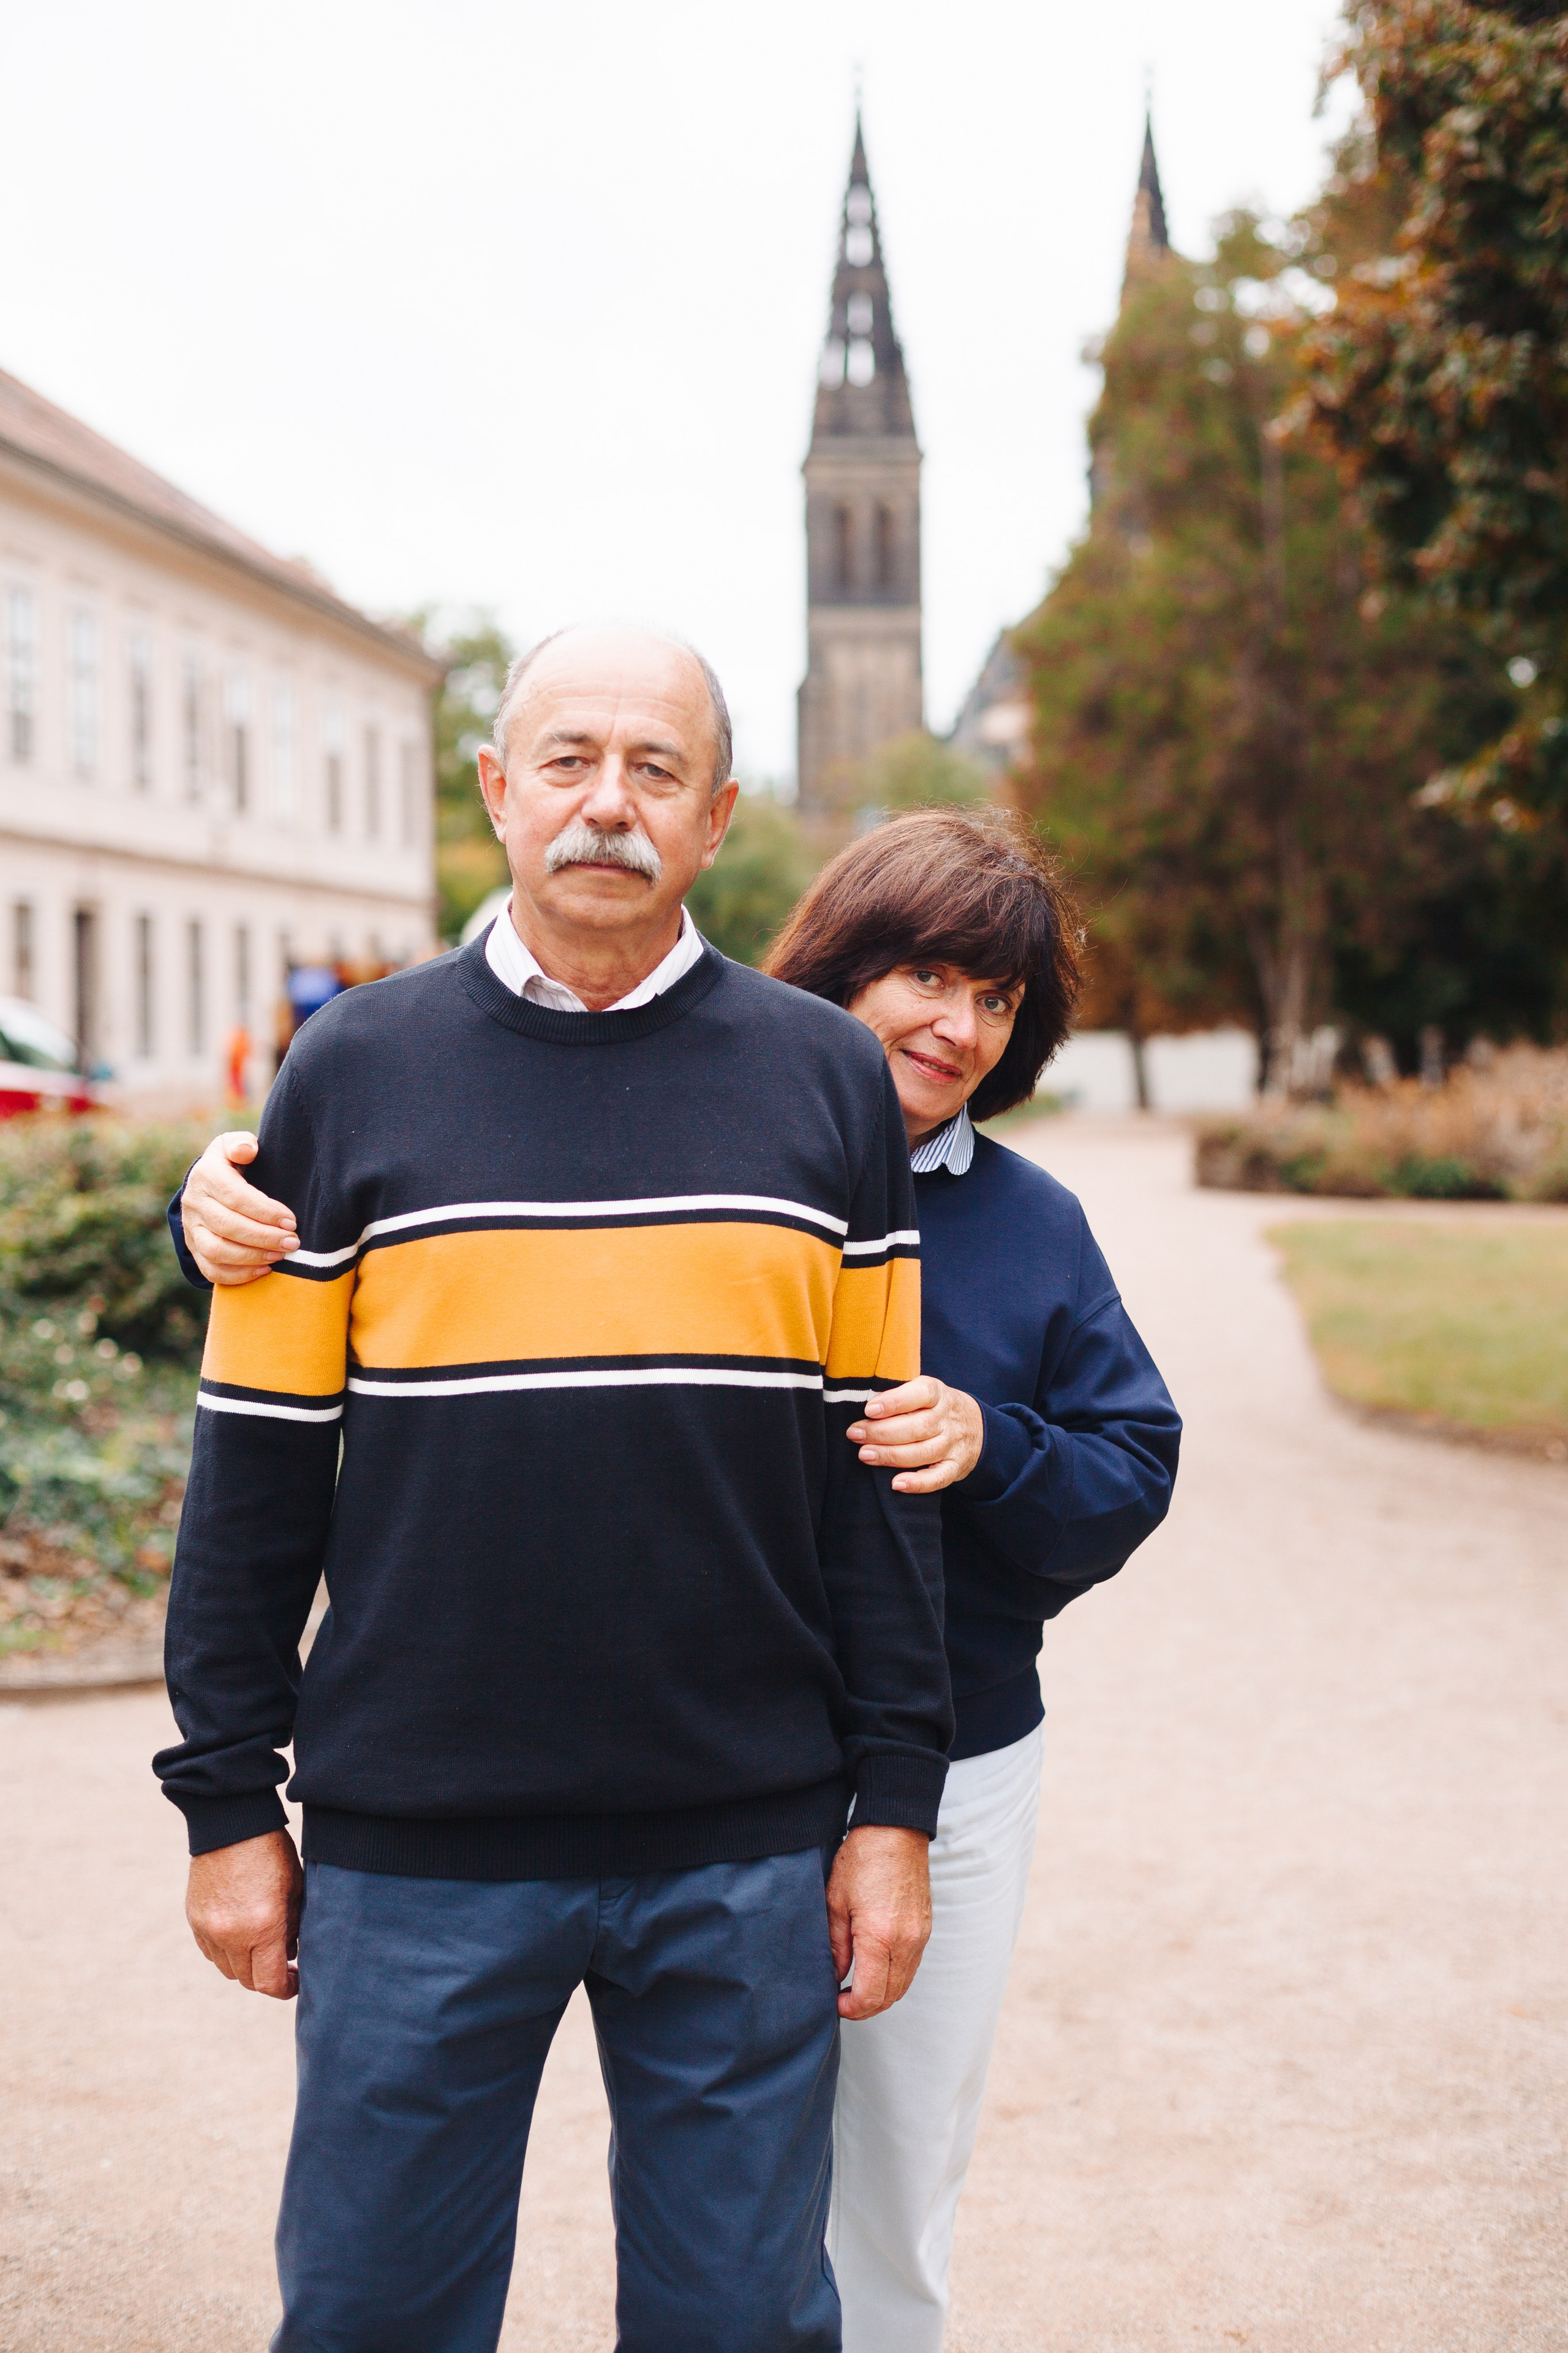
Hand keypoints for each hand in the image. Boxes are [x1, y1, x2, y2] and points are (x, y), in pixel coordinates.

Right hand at [183, 1131, 296, 1285]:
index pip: (234, 1196)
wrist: (206, 1187)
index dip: (265, 1211)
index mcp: (206, 1175)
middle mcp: (194, 1202)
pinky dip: (239, 1275)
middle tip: (292, 1242)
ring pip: (217, 1251)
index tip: (291, 1221)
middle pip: (227, 1226)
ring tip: (280, 1256)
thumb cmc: (232, 1164)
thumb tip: (247, 1150)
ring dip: (252, 1256)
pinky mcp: (195, 1249)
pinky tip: (265, 1269)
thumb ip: (242, 1144)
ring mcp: (192, 1229)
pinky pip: (211, 1270)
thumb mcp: (234, 1145)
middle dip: (264, 1236)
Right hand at [186, 1828, 302, 1998]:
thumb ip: (293, 1927)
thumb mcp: (294, 1888)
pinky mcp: (194, 1919)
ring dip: (246, 1965)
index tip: (296, 1983)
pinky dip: (226, 1951)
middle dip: (267, 1978)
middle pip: (248, 1981)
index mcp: (263, 1926)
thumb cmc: (271, 1851)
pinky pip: (210, 1951)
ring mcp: (209, 1928)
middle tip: (283, 1966)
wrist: (230, 1823)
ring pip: (228, 1969)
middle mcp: (231, 1934)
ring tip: (262, 1947)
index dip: (286, 1989)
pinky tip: (241, 1933)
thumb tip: (289, 1955)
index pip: (270, 1983)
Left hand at [825, 1824, 931, 2019]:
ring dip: (882, 1995)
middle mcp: (906, 1942)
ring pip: (904, 1985)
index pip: (870, 1995)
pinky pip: (912, 1967)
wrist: (895, 1830)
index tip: (836, 2004)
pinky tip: (876, 1968)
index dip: (851, 2009)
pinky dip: (895, 1978)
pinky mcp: (926, 1928)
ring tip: (857, 1988)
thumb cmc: (862, 1859)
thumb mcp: (835, 1901)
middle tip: (844, 2002)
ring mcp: (920, 1936)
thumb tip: (834, 1976)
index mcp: (879, 1938)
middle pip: (890, 1997)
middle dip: (866, 2008)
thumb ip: (835, 1945)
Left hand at [847, 1377, 984, 1494]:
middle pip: (916, 1427)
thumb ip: (900, 1396)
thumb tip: (866, 1410)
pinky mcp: (955, 1467)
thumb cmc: (937, 1407)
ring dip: (891, 1456)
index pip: (920, 1394)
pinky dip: (918, 1484)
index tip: (869, 1410)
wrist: (978, 1427)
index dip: (894, 1402)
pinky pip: (938, 1478)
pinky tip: (896, 1484)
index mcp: (938, 1394)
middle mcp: (947, 1419)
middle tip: (855, 1434)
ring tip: (865, 1455)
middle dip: (881, 1432)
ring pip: (922, 1452)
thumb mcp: (926, 1391)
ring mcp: (952, 1445)